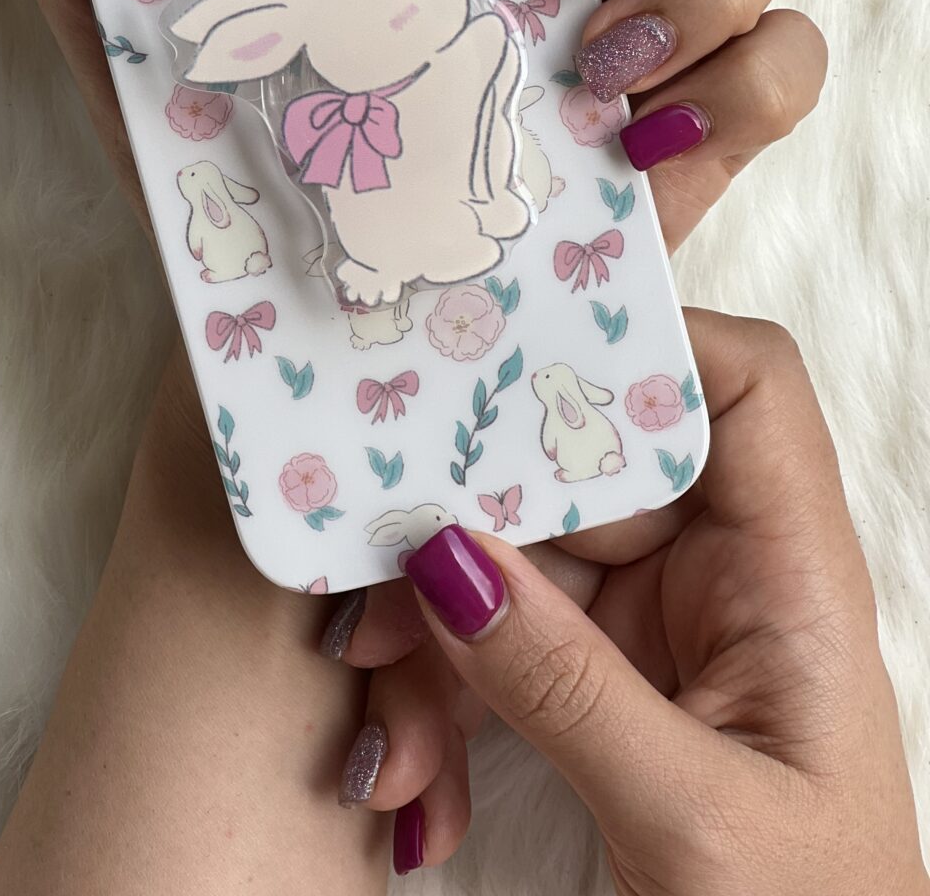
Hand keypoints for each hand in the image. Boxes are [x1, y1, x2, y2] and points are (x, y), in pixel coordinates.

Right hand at [338, 313, 928, 891]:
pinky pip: (497, 646)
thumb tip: (445, 557)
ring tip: (390, 742)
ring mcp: (655, 627)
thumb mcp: (689, 817)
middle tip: (372, 582)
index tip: (509, 358)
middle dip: (469, 528)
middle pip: (584, 473)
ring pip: (517, 563)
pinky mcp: (601, 683)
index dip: (644, 345)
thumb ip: (564, 685)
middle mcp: (723, 576)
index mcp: (791, 576)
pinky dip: (442, 703)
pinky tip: (414, 781)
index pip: (742, 391)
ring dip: (432, 643)